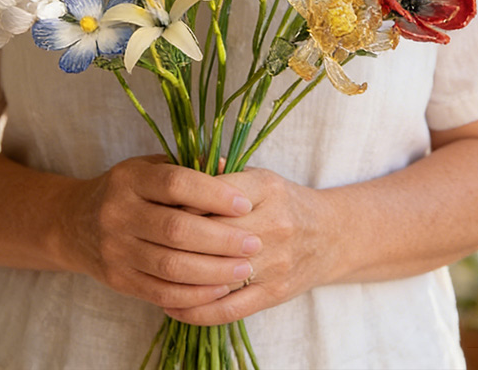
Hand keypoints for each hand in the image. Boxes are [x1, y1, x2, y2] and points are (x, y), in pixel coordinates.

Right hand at [59, 155, 261, 308]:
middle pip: (176, 229)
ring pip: (171, 266)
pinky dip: (194, 294)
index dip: (213, 194)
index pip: (176, 183)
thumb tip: (232, 169)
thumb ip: (189, 168)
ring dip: (213, 271)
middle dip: (221, 239)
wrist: (75, 223)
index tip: (245, 203)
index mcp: (130, 178)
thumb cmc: (129, 190)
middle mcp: (118, 212)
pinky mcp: (118, 279)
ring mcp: (116, 249)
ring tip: (245, 268)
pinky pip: (161, 292)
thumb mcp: (150, 167)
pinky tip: (220, 289)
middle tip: (253, 243)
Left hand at [162, 167, 327, 324]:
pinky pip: (228, 308)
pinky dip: (196, 311)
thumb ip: (221, 173)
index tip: (156, 206)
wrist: (331, 236)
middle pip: (213, 234)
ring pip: (217, 274)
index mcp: (267, 188)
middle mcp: (274, 224)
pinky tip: (171, 306)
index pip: (214, 194)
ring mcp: (275, 263)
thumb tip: (180, 165)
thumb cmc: (284, 202)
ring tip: (150, 275)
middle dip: (176, 238)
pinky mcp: (274, 294)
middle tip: (147, 240)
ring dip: (180, 278)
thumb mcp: (259, 177)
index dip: (181, 201)